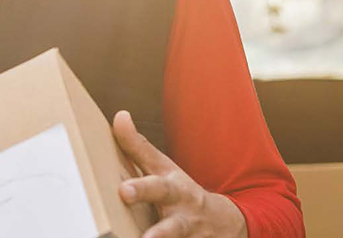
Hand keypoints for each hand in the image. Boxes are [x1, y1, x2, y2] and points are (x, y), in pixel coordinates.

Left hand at [112, 110, 247, 237]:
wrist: (222, 221)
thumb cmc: (180, 192)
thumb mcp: (163, 169)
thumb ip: (139, 148)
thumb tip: (120, 116)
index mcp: (171, 188)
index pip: (155, 185)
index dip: (140, 187)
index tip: (123, 191)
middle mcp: (182, 211)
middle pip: (170, 216)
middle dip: (153, 214)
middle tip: (128, 202)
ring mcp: (189, 233)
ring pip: (178, 236)